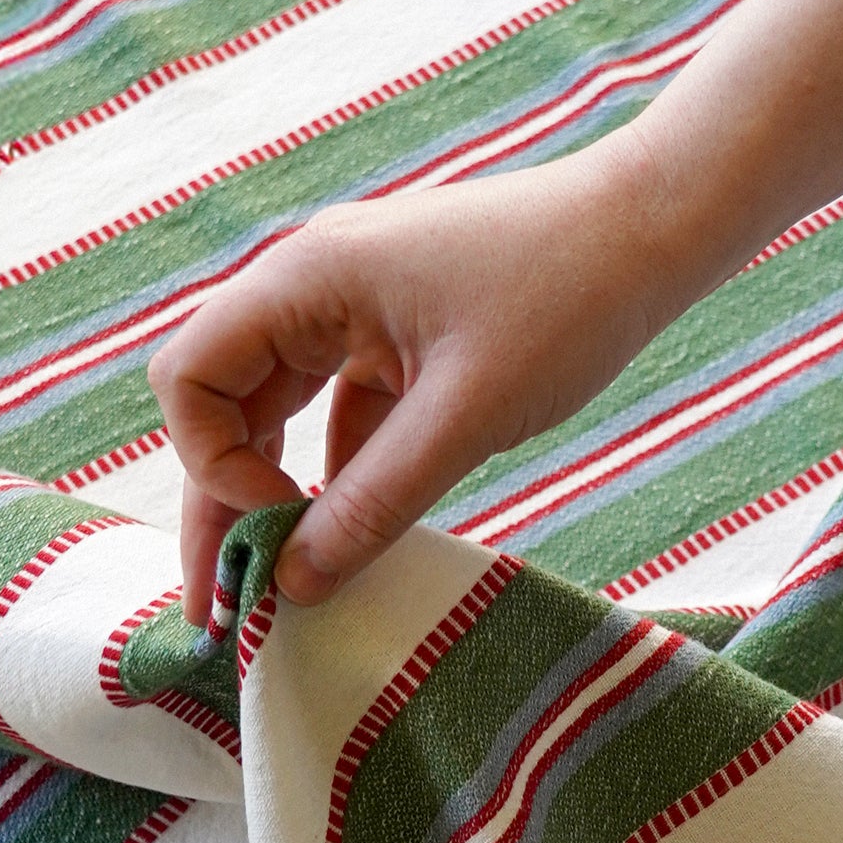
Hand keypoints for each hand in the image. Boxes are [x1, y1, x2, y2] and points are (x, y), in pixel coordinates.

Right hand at [149, 155, 669, 621]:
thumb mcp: (466, 417)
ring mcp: (358, 314)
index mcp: (306, 280)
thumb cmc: (564, 300)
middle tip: (224, 609)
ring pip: (282, 415)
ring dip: (277, 496)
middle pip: (225, 405)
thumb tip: (296, 583)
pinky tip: (351, 543)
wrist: (650, 233)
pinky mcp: (404, 341)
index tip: (278, 534)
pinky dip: (341, 478)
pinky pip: (345, 417)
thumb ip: (376, 501)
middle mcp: (314, 289)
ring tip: (279, 589)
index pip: (192, 380)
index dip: (213, 468)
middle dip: (223, 504)